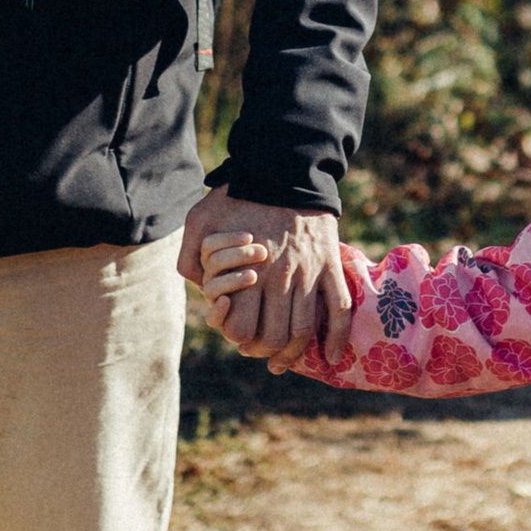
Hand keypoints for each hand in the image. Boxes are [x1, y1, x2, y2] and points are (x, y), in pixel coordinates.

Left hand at [177, 192, 346, 363]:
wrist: (285, 169)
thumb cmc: (239, 195)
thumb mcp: (201, 220)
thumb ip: (191, 255)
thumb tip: (196, 284)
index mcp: (248, 270)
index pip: (243, 328)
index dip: (239, 339)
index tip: (240, 339)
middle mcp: (278, 277)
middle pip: (274, 336)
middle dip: (266, 351)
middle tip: (261, 353)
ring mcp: (308, 273)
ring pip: (304, 329)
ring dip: (295, 352)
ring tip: (285, 360)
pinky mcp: (329, 265)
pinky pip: (339, 308)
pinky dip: (336, 338)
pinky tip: (330, 356)